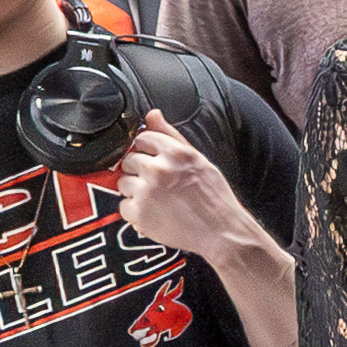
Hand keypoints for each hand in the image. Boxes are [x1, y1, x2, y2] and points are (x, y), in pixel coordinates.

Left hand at [113, 116, 266, 271]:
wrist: (222, 233)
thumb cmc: (214, 198)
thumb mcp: (199, 160)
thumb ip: (172, 136)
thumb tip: (152, 114)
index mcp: (176, 152)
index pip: (143, 138)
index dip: (147, 150)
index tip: (155, 161)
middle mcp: (159, 169)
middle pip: (129, 160)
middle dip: (140, 171)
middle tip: (159, 185)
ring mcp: (147, 191)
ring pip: (123, 182)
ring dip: (136, 191)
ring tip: (158, 200)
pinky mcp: (140, 213)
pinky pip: (124, 206)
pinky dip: (136, 212)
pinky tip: (155, 214)